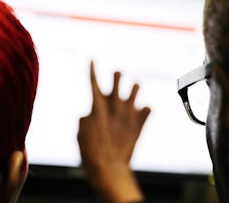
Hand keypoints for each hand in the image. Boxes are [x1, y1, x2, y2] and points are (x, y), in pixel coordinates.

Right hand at [78, 61, 150, 202]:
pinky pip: (147, 109)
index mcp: (97, 106)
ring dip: (134, 88)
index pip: (93, 82)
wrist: (109, 168)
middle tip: (118, 73)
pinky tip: (143, 110)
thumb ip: (86, 119)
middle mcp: (114, 106)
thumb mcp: (81, 133)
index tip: (92, 59)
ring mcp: (128, 114)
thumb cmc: (91, 153)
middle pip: (118, 80)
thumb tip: (90, 115)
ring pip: (135, 89)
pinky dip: (145, 110)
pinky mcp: (139, 124)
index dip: (92, 69)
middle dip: (117, 75)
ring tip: (134, 87)